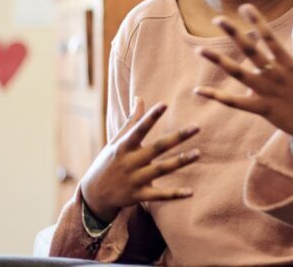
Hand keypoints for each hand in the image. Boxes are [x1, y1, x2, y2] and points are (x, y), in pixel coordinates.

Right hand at [79, 98, 200, 223]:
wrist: (93, 195)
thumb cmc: (108, 162)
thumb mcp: (116, 141)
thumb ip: (132, 121)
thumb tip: (140, 98)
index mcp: (124, 146)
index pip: (139, 129)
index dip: (151, 117)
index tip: (164, 104)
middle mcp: (130, 162)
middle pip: (157, 148)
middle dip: (177, 137)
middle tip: (197, 127)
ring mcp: (134, 180)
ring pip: (161, 169)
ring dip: (180, 162)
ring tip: (198, 153)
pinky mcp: (139, 195)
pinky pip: (159, 195)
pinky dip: (175, 195)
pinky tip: (190, 192)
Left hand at [194, 4, 292, 149]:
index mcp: (288, 63)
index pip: (271, 38)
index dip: (258, 22)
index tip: (245, 7)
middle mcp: (276, 75)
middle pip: (252, 52)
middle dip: (235, 34)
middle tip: (218, 19)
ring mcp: (268, 93)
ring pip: (239, 75)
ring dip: (219, 61)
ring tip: (200, 50)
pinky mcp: (262, 109)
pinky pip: (235, 103)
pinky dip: (217, 97)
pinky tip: (198, 90)